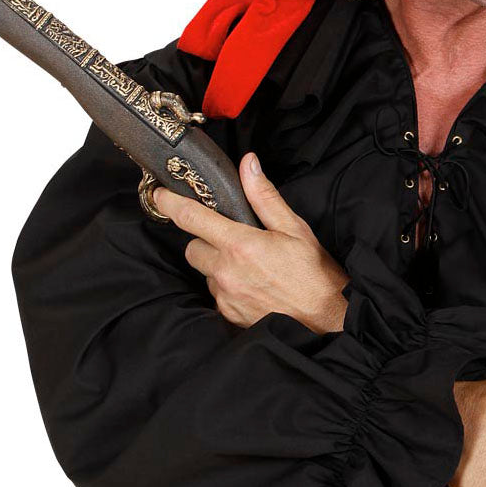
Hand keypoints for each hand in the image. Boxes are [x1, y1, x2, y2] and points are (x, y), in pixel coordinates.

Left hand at [151, 151, 349, 334]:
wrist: (325, 321)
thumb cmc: (313, 274)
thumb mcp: (294, 228)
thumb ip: (264, 196)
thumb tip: (248, 165)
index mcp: (240, 245)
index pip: (192, 218)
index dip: (170, 203)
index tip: (160, 194)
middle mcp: (226, 272)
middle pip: (192, 247)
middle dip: (205, 239)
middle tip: (234, 239)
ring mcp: (225, 296)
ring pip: (205, 272)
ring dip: (218, 265)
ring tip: (250, 266)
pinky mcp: (228, 314)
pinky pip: (216, 294)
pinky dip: (227, 286)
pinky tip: (253, 286)